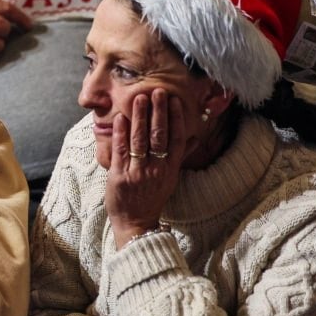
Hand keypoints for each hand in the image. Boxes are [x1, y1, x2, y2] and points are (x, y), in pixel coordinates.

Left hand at [104, 90, 188, 248]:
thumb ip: (179, 156)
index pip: (176, 139)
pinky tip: (120, 118)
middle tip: (157, 91)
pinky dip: (121, 133)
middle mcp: (157, 169)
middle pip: (159, 136)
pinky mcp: (120, 176)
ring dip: (140, 117)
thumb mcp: (170, 178)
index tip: (174, 100)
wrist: (136, 223)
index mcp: (170, 169)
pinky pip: (121, 151)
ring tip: (139, 98)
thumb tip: (195, 136)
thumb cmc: (152, 197)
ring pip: (140, 140)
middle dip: (158, 112)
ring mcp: (138, 172)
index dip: (176, 118)